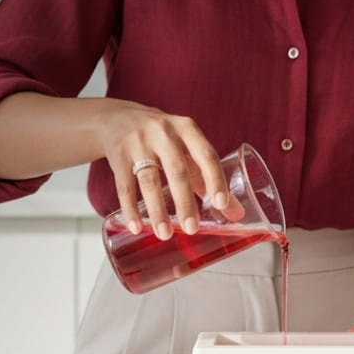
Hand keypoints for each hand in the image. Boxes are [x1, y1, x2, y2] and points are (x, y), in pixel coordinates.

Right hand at [94, 100, 234, 239]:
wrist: (119, 119)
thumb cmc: (162, 138)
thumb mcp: (185, 148)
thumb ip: (206, 179)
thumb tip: (235, 213)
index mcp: (187, 129)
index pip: (206, 155)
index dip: (215, 179)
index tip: (221, 204)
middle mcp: (163, 133)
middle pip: (177, 171)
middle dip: (185, 202)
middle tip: (192, 229)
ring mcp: (138, 143)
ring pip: (149, 181)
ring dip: (158, 210)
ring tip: (165, 234)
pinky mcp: (118, 156)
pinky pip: (124, 186)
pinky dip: (130, 209)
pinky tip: (137, 227)